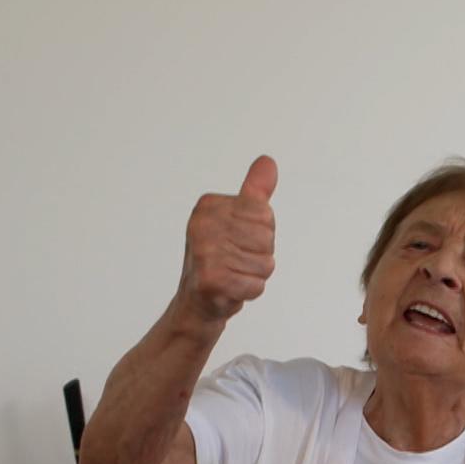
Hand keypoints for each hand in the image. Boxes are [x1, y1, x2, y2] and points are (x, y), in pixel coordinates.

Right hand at [177, 155, 277, 323]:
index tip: (238, 240)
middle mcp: (202, 225)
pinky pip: (256, 284)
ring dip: (255, 274)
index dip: (261, 232)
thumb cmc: (219, 258)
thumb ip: (254, 193)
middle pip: (266, 238)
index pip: (264, 213)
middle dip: (260, 255)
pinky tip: (231, 289)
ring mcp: (204, 252)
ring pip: (265, 263)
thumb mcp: (236, 219)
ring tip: (233, 274)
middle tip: (236, 260)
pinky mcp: (211, 279)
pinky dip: (249, 291)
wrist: (196, 301)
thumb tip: (268, 162)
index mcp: (209, 205)